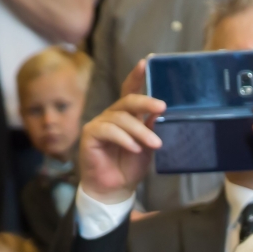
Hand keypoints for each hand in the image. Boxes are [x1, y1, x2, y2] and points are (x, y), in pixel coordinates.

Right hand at [77, 61, 163, 205]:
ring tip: (155, 144)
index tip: (147, 62)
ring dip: (140, 131)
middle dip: (145, 102)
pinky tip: (134, 148)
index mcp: (126, 115)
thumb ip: (152, 128)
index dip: (137, 76)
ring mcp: (99, 123)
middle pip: (127, 101)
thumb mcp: (147, 147)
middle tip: (162, 107)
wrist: (115, 189)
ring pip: (121, 118)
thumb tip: (160, 111)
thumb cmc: (130, 167)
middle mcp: (112, 115)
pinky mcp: (90, 135)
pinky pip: (108, 130)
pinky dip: (123, 138)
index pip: (130, 91)